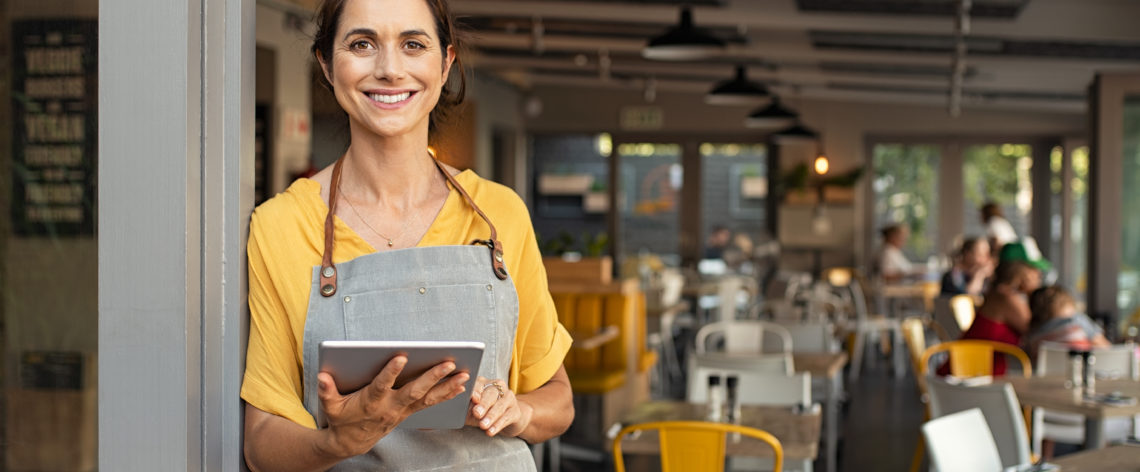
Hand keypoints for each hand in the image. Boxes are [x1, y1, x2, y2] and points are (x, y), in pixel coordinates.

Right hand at [316, 356, 469, 457]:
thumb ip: (327, 391)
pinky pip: (431, 403)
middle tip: (448, 363)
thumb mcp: (330, 406)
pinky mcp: (409, 412)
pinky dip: (446, 394)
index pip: (382, 385)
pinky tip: (461, 386)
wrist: (352, 442)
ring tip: (464, 374)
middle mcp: (391, 406)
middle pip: (414, 390)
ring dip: (447, 386)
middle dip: (432, 377)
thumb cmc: (341, 418)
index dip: (391, 372)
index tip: (401, 356)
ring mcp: (402, 410)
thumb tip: (322, 377)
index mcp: (371, 402)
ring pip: (428, 398)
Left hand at [467, 377, 531, 437]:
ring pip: (500, 405)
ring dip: (491, 416)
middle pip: (491, 393)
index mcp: (484, 383)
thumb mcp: (471, 409)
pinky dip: (498, 425)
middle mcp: (498, 387)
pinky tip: (491, 431)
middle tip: (477, 413)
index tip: (473, 399)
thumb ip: (466, 406)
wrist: (504, 420)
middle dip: (484, 404)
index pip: (479, 384)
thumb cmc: (483, 413)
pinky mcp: (515, 410)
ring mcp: (508, 398)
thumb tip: (458, 408)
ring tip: (483, 425)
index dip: (476, 391)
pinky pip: (507, 417)